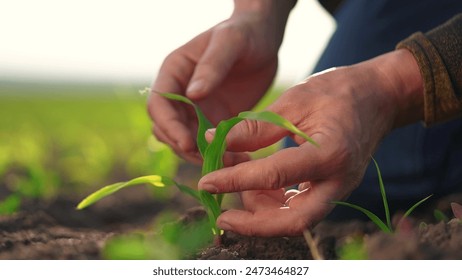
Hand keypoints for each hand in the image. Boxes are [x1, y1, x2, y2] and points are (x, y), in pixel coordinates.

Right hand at [148, 1, 294, 162]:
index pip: (158, 105)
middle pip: (169, 130)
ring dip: (204, 156)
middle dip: (186, 147)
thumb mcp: (230, 41)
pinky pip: (211, 143)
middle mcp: (181, 94)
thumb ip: (212, 66)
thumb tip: (191, 95)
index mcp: (174, 72)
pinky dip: (221, 155)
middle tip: (214, 160)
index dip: (169, 126)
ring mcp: (197, 110)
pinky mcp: (215, 120)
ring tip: (232, 164)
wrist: (263, 40)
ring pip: (188, 142)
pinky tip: (241, 160)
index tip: (188, 143)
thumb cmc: (244, 33)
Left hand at [198, 49, 423, 235]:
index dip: (235, 180)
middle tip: (222, 216)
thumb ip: (255, 127)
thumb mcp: (293, 101)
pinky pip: (302, 209)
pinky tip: (257, 188)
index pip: (273, 176)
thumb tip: (214, 142)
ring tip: (238, 188)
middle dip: (253, 224)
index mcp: (329, 153)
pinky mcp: (334, 189)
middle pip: (294, 221)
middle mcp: (338, 180)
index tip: (206, 181)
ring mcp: (339, 189)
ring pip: (298, 220)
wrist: (378, 97)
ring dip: (262, 213)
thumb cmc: (338, 91)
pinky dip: (276, 205)